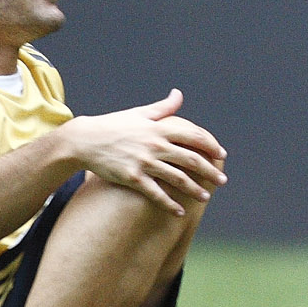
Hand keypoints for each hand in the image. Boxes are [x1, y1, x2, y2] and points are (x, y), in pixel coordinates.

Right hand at [67, 89, 228, 214]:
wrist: (85, 140)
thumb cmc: (114, 125)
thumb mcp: (139, 113)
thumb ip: (163, 107)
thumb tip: (178, 94)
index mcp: (159, 127)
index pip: (194, 135)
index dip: (210, 145)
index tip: (221, 155)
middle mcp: (155, 144)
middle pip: (191, 158)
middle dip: (210, 170)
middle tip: (222, 180)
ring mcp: (144, 162)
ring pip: (178, 178)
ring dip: (195, 189)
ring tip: (206, 197)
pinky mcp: (132, 178)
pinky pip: (156, 193)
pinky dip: (169, 204)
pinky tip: (179, 212)